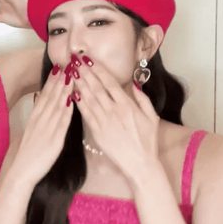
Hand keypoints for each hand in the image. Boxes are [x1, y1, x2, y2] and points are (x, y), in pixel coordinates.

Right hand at [8, 66, 72, 186]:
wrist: (21, 172)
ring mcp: (47, 130)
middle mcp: (40, 121)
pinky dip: (67, 110)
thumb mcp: (29, 133)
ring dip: (64, 90)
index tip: (58, 68)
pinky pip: (62, 123)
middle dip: (59, 80)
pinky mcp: (54, 141)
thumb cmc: (26, 155)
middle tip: (67, 64)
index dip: (51, 81)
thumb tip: (38, 105)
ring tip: (71, 75)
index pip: (43, 96)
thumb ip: (35, 120)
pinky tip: (72, 100)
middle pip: (50, 97)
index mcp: (34, 119)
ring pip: (57, 106)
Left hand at [74, 60, 159, 182]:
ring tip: (71, 72)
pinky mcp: (97, 133)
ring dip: (79, 84)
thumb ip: (142, 99)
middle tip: (74, 60)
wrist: (140, 163)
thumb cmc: (147, 141)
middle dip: (85, 72)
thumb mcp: (152, 117)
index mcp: (127, 105)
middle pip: (96, 87)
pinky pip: (86, 115)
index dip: (98, 69)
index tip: (89, 59)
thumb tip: (133, 84)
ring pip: (88, 99)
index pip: (109, 82)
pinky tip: (72, 93)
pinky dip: (78, 103)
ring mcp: (104, 122)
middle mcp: (114, 111)